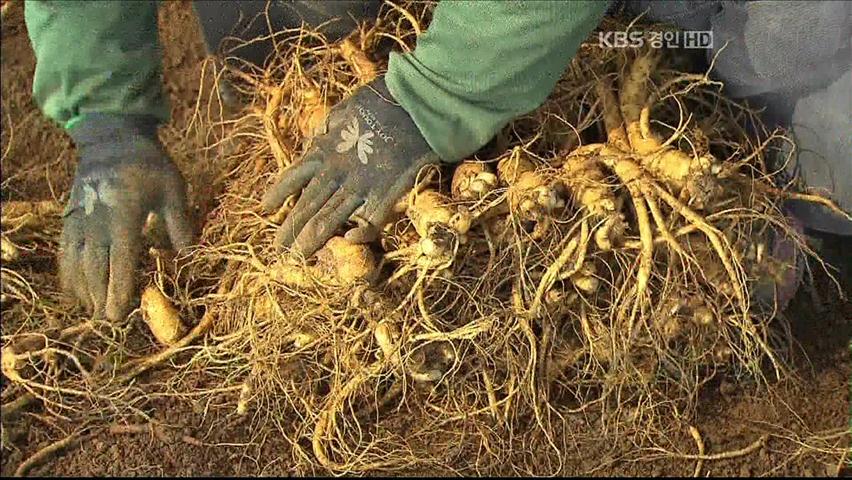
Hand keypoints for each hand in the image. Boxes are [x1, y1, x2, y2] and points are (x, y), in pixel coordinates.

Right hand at [60, 115, 192, 320]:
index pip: (121, 258)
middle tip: (110, 322)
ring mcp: (80, 220)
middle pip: (96, 267)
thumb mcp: (173, 188)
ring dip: (85, 291)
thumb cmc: (149, 165)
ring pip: (77, 263)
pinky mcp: (70, 219)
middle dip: (102, 297)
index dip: (119, 287)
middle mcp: (98, 220)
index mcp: (124, 213)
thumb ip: (180, 223)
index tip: (119, 311)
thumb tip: (189, 256)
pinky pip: (66, 252)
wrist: (112, 139)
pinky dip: (68, 274)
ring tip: (95, 312)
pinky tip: (75, 293)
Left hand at [262, 78, 438, 256]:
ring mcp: (359, 186)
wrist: (414, 106)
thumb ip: (329, 127)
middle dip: (290, 230)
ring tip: (298, 257)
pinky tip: (348, 240)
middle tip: (278, 249)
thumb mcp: (345, 110)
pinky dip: (360, 233)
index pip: (292, 178)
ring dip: (311, 241)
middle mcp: (335, 172)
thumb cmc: (382, 102)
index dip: (277, 194)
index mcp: (323, 150)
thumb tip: (318, 135)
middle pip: (306, 207)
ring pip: (328, 220)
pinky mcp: (384, 195)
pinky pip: (369, 222)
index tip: (265, 208)